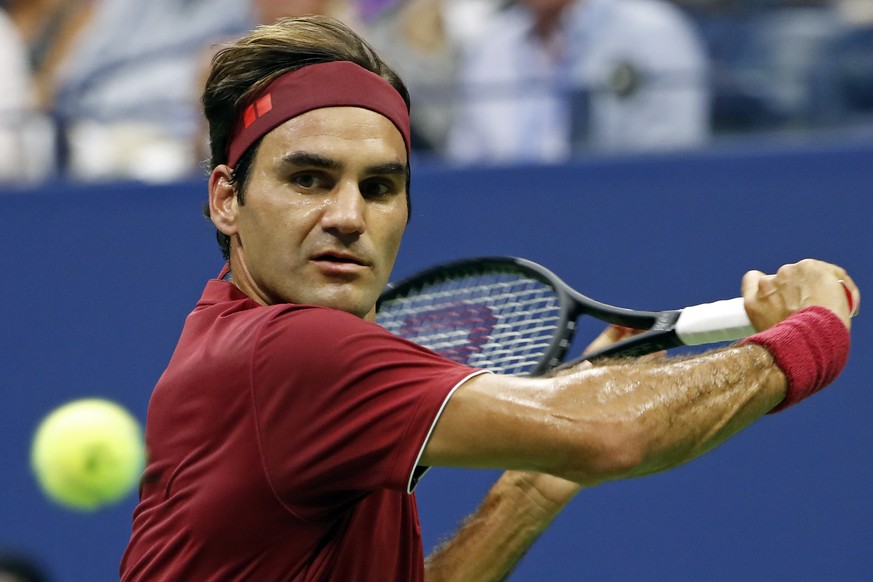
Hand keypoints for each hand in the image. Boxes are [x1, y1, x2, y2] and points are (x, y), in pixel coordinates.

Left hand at [742, 259, 859, 330]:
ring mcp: (768, 285)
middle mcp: (787, 271)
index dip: (813, 290)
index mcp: (812, 268)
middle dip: (795, 294)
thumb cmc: (832, 325)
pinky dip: (755, 292)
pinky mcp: (753, 301)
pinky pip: (750, 283)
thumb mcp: (843, 299)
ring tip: (784, 317)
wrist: (813, 342)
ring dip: (776, 296)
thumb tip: (820, 293)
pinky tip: (760, 301)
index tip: (815, 303)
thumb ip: (829, 288)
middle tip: (801, 313)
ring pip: (770, 284)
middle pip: (791, 280)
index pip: (811, 275)